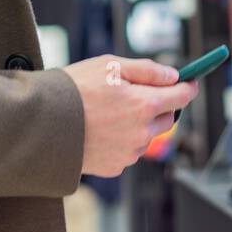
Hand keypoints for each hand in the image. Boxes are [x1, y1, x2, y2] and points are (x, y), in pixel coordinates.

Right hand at [61, 55, 198, 177]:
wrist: (42, 122)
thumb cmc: (74, 89)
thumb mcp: (110, 65)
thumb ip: (147, 70)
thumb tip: (173, 75)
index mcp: (144, 105)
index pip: (181, 97)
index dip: (187, 87)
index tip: (189, 82)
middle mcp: (141, 133)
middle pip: (168, 119)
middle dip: (161, 105)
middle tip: (141, 94)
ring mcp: (128, 153)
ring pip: (147, 136)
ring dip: (140, 124)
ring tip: (110, 112)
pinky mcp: (114, 166)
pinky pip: (128, 151)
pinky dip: (122, 140)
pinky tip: (101, 129)